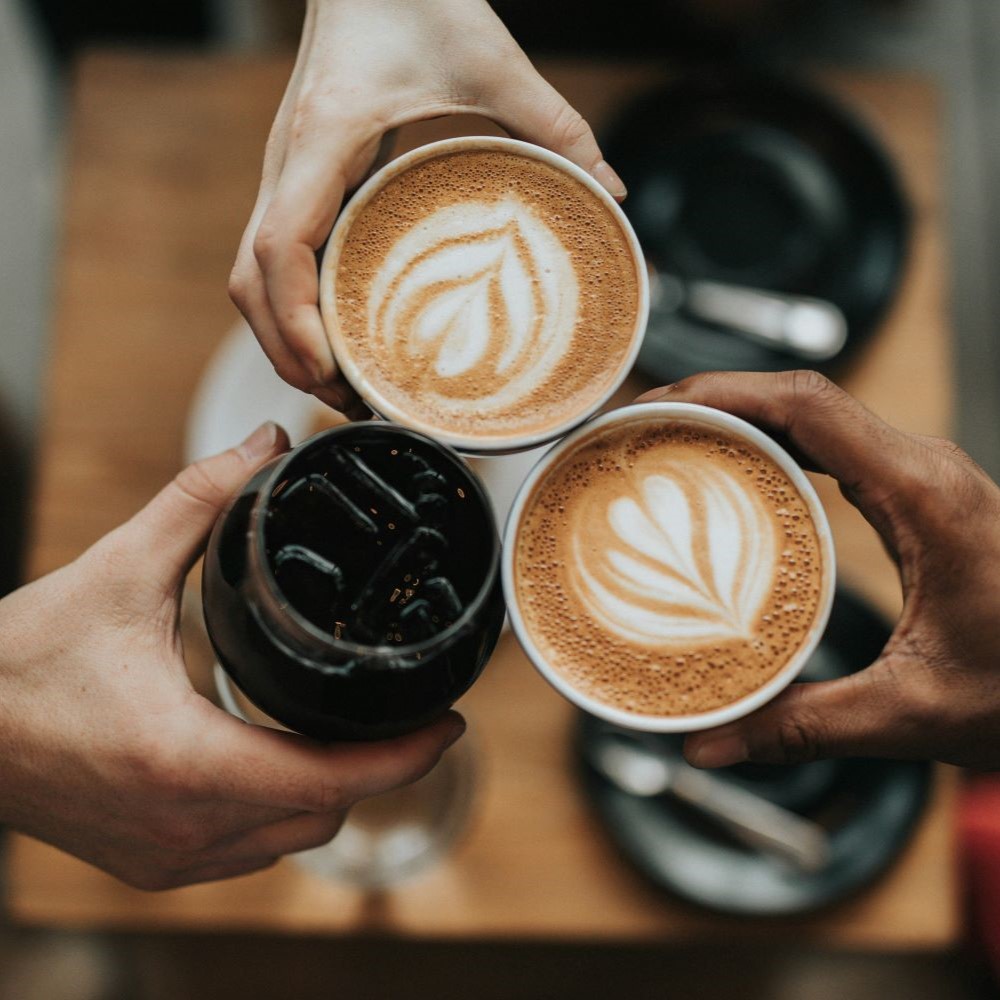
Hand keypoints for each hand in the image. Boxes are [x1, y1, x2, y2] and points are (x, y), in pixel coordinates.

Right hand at [0, 423, 464, 888]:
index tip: (450, 722)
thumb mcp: (116, 569)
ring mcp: (166, 856)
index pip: (332, 781)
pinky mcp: (149, 863)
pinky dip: (281, 813)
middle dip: (379, 769)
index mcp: (184, 759)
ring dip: (332, 793)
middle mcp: (183, 825)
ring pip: (289, 841)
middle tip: (408, 714)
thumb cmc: (16, 661)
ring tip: (358, 735)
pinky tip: (284, 766)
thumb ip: (199, 501)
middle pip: (323, 814)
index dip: (405, 756)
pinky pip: (247, 853)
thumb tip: (265, 445)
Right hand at [228, 0, 625, 414]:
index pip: (277, 248)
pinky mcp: (297, 181)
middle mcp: (286, 164)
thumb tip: (611, 192)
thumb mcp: (492, 59)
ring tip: (341, 387)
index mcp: (322, 140)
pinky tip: (337, 336)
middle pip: (250, 284)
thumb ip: (555, 124)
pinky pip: (274, 259)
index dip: (294, 322)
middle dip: (288, 353)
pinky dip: (293, 309)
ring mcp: (284, 174)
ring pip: (250, 278)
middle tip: (348, 402)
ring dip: (284, 339)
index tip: (330, 371)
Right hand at [638, 371, 999, 769]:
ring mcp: (920, 477)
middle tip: (639, 428)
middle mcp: (922, 468)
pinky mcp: (916, 496)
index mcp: (922, 493)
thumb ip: (805, 726)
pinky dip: (772, 445)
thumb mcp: (915, 711)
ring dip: (739, 417)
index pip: (806, 403)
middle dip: (711, 398)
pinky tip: (733, 476)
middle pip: (799, 396)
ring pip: (814, 415)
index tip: (654, 407)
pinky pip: (831, 446)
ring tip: (668, 442)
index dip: (720, 392)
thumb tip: (709, 744)